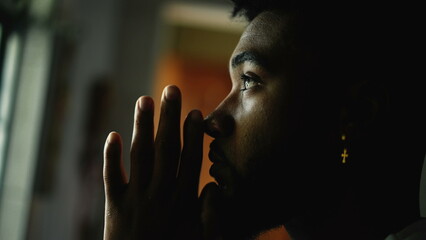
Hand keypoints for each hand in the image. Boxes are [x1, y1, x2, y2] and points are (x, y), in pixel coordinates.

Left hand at [102, 85, 205, 238]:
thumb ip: (211, 214)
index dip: (193, 134)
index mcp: (182, 200)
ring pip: (140, 155)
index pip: (189, 159)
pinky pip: (111, 177)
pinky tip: (112, 135)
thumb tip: (214, 186)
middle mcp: (159, 193)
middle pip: (166, 148)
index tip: (195, 112)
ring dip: (142, 126)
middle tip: (171, 90)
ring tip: (144, 99)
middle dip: (169, 117)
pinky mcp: (114, 206)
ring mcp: (135, 198)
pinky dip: (110, 156)